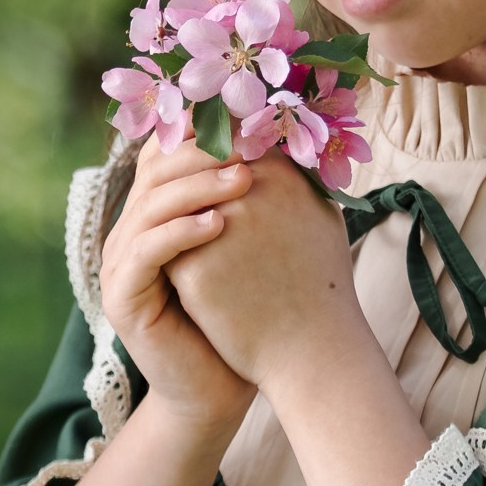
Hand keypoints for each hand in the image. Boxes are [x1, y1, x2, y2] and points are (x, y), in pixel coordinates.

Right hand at [98, 139, 258, 431]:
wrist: (223, 385)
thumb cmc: (244, 313)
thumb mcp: (248, 243)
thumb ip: (250, 195)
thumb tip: (285, 136)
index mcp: (155, 213)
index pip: (166, 154)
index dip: (202, 133)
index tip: (251, 119)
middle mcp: (129, 230)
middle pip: (153, 171)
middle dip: (203, 153)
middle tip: (249, 145)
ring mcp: (119, 263)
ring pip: (150, 206)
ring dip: (198, 187)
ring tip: (244, 179)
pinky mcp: (120, 296)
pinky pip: (146, 251)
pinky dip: (181, 231)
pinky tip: (220, 223)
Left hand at [167, 149, 364, 390]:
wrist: (312, 350)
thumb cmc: (320, 283)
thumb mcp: (319, 215)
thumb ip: (293, 174)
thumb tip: (266, 141)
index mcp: (282, 173)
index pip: (230, 135)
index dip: (211, 141)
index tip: (201, 152)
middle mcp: (251, 192)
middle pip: (194, 162)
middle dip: (183, 169)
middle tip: (173, 178)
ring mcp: (219, 228)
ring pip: (173, 201)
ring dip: (172, 208)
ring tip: (172, 221)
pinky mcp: (193, 268)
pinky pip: (165, 242)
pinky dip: (169, 248)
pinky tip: (176, 261)